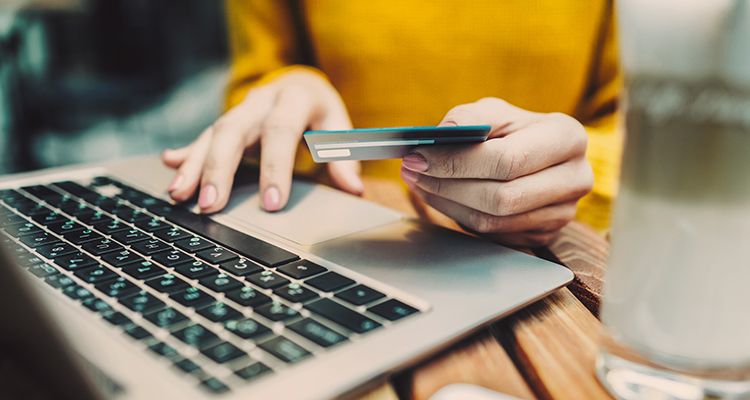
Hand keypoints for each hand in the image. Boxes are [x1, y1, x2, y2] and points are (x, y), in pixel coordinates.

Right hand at [161, 69, 363, 212]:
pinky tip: (170, 166)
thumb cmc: (321, 111)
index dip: (275, 167)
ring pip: (212, 133)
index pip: (281, 131)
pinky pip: (202, 136)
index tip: (271, 202)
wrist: (300, 82)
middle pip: (234, 130)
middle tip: (211, 204)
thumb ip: (344, 157)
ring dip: (194, 165)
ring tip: (179, 195)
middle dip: (220, 169)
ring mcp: (240, 110)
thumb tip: (354, 188)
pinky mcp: (226, 121)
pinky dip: (186, 154)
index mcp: (294, 98)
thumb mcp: (338, 127)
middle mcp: (261, 100)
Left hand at [401, 98, 592, 246]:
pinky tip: (439, 195)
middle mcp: (575, 179)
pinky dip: (457, 215)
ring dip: (446, 202)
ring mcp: (562, 213)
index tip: (418, 155)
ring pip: (492, 221)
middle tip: (411, 170)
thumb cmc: (514, 131)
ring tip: (418, 181)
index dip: (457, 161)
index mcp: (568, 138)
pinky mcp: (543, 235)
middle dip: (447, 184)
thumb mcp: (496, 112)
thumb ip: (471, 116)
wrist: (537, 157)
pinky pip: (492, 235)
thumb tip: (444, 132)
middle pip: (501, 197)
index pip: (507, 160)